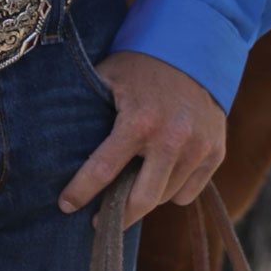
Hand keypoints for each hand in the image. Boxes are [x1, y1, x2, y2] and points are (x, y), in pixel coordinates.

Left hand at [58, 50, 224, 228]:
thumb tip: (55, 138)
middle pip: (141, 201)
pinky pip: (189, 193)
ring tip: (132, 184)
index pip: (103, 170)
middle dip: (117, 216)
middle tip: (100, 221)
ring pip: (165, 198)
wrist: (193, 49)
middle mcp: (172, 138)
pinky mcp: (215, 152)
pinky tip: (162, 171)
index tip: (65, 206)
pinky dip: (173, 189)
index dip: (80, 192)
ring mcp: (197, 148)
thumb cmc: (141, 64)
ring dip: (146, 197)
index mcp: (139, 121)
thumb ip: (89, 109)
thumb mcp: (108, 77)